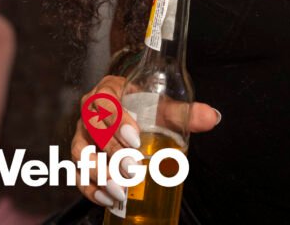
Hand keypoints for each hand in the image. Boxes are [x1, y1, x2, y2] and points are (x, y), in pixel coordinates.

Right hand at [71, 74, 220, 207]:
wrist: (129, 111)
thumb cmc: (145, 106)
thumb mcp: (163, 106)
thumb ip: (185, 112)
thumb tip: (212, 117)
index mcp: (109, 91)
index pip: (105, 100)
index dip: (117, 120)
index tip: (136, 138)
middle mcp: (91, 111)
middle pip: (92, 129)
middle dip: (112, 152)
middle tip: (133, 169)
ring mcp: (83, 134)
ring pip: (80, 152)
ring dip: (98, 173)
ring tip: (120, 190)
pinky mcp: (81, 156)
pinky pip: (77, 173)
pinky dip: (90, 188)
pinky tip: (108, 198)